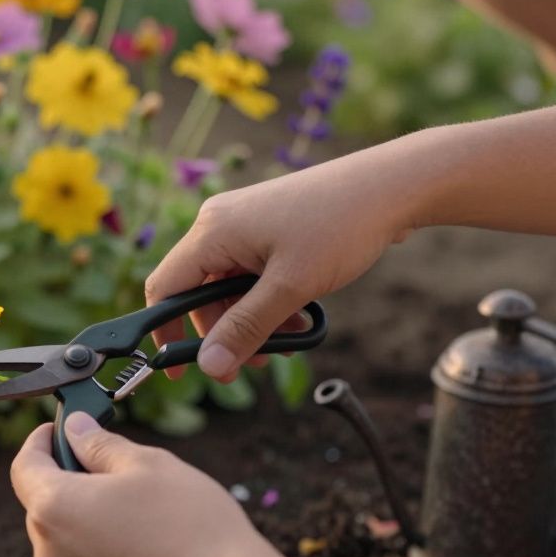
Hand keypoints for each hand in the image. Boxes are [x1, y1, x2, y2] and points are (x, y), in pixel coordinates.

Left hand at [10, 414, 272, 556]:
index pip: (23, 467)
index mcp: (54, 509)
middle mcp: (50, 556)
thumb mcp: (148, 464)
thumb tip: (74, 429)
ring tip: (139, 519)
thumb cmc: (191, 524)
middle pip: (43, 509)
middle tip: (114, 473)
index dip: (39, 443)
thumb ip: (99, 443)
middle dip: (69, 486)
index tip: (60, 431)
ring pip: (66, 547)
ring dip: (87, 528)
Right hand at [146, 140, 424, 381]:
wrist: (390, 186)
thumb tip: (209, 367)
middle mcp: (220, 224)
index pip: (165, 287)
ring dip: (250, 320)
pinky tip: (295, 319)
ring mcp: (244, 224)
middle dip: (221, 331)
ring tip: (285, 343)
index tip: (180, 370)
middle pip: (197, 292)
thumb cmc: (340, 226)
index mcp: (213, 231)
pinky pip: (250, 274)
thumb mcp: (291, 287)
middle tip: (249, 365)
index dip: (165, 331)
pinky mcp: (267, 228)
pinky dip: (266, 301)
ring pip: (228, 286)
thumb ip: (246, 328)